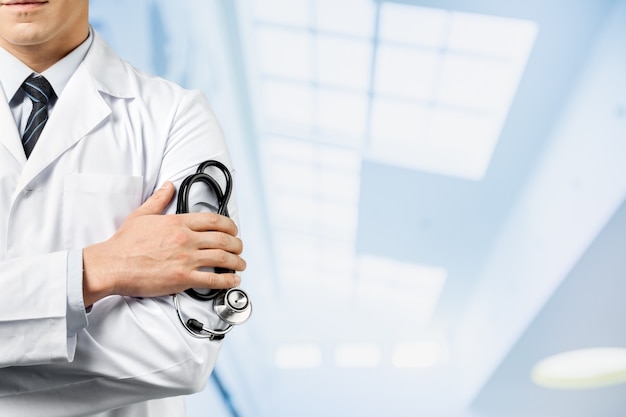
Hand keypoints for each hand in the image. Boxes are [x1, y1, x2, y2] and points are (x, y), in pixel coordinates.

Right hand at [82, 182, 245, 305]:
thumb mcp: (142, 215)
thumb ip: (159, 199)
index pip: (213, 220)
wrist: (112, 265)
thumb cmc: (124, 244)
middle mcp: (185, 240)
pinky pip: (212, 280)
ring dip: (236, 261)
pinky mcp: (183, 279)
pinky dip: (227, 280)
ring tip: (240, 264)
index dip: (229, 225)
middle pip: (222, 239)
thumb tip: (168, 186)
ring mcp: (186, 259)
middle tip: (239, 248)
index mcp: (178, 223)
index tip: (233, 230)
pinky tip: (233, 280)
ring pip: (222, 259)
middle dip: (236, 244)